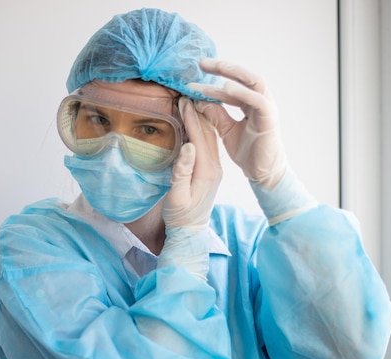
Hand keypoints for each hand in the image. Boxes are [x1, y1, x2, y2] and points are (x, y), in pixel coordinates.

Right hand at [162, 97, 221, 230]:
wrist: (191, 232)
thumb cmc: (180, 217)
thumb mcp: (176, 197)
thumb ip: (182, 172)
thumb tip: (187, 146)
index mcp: (206, 171)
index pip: (199, 138)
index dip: (192, 117)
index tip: (184, 100)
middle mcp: (214, 167)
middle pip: (207, 133)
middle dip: (198, 112)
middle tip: (187, 93)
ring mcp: (214, 169)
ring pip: (210, 137)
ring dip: (202, 118)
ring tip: (193, 101)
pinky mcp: (211, 171)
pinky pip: (208, 145)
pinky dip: (203, 130)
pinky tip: (198, 121)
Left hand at [188, 58, 286, 188]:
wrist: (263, 173)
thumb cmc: (248, 152)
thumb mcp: (226, 130)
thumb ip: (216, 115)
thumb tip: (199, 101)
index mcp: (250, 104)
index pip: (231, 87)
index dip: (211, 82)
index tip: (191, 80)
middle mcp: (260, 101)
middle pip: (244, 77)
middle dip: (223, 67)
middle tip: (202, 62)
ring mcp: (267, 108)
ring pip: (253, 81)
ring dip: (233, 72)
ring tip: (214, 67)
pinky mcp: (269, 118)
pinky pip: (257, 100)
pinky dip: (241, 92)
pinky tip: (225, 86)